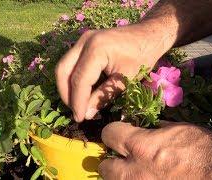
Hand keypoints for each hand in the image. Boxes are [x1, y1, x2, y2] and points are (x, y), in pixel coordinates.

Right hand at [55, 24, 172, 121]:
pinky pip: (70, 62)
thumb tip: (86, 114)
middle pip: (62, 71)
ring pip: (63, 66)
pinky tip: (80, 92)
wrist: (148, 35)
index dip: (77, 102)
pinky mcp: (83, 43)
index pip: (79, 80)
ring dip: (66, 87)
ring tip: (76, 104)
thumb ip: (103, 96)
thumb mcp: (125, 79)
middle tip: (76, 111)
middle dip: (66, 94)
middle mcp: (84, 42)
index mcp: (96, 49)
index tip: (80, 118)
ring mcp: (82, 40)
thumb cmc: (143, 56)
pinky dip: (71, 78)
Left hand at [99, 121, 211, 178]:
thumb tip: (146, 128)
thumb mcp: (180, 130)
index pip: (109, 133)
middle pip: (104, 167)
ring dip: (122, 177)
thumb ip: (156, 130)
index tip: (119, 134)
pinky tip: (150, 179)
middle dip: (112, 162)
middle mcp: (135, 171)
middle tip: (123, 160)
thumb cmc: (206, 151)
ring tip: (137, 172)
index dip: (114, 132)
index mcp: (141, 146)